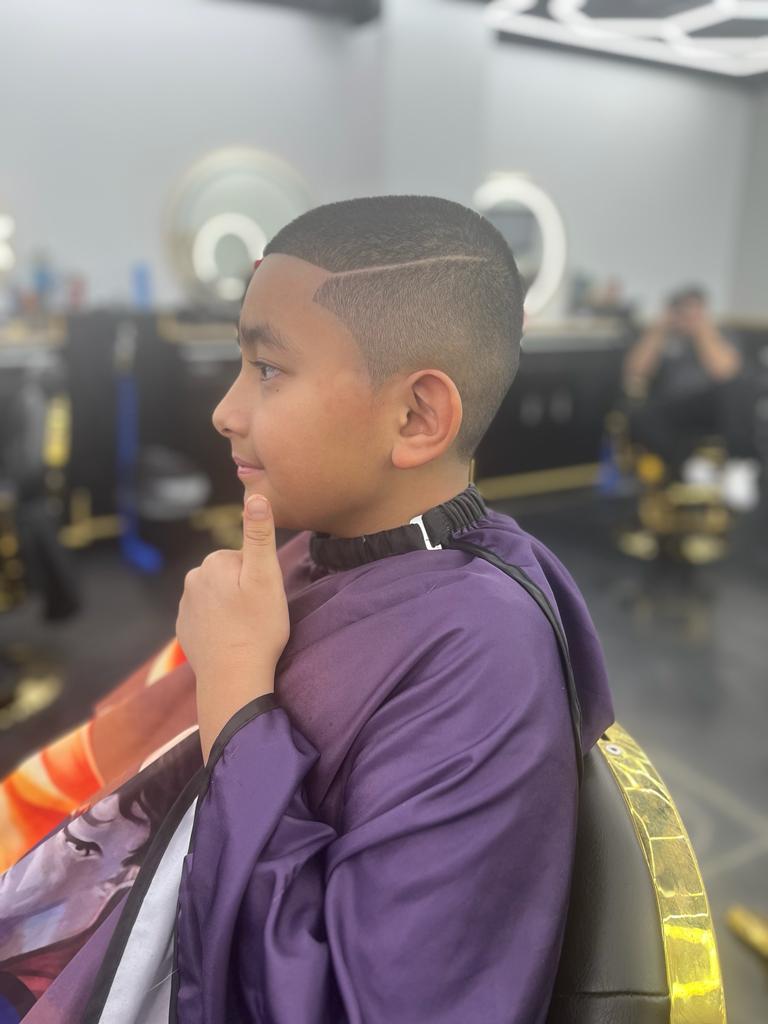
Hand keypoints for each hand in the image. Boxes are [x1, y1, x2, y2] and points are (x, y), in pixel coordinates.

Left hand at [176, 495, 289, 756]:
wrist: (233, 678)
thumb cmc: (257, 628)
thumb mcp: (266, 578)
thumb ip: (259, 535)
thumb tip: (255, 495)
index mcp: (213, 562)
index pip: (246, 557)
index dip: (261, 577)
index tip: (265, 598)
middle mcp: (193, 579)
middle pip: (230, 574)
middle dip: (245, 589)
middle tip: (259, 614)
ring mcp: (186, 606)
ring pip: (219, 595)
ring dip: (233, 606)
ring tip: (247, 628)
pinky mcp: (185, 629)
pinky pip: (208, 616)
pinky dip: (220, 624)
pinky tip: (232, 639)